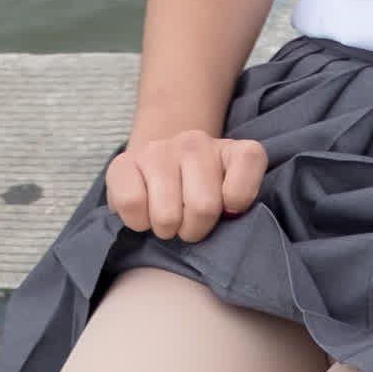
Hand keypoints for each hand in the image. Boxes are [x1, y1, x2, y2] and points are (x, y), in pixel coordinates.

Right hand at [104, 127, 268, 239]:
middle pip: (203, 207)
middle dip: (195, 229)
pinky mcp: (123, 164)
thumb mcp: (231, 200)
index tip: (227, 210)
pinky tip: (144, 213)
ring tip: (167, 220)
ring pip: (167, 215)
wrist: (157, 173)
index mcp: (231, 150)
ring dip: (166, 229)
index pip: (249, 160)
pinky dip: (138, 222)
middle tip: (188, 224)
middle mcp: (196, 142)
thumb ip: (242, 202)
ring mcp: (159, 150)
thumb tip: (230, 212)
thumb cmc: (199, 198)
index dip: (238, 200)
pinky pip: (132, 204)